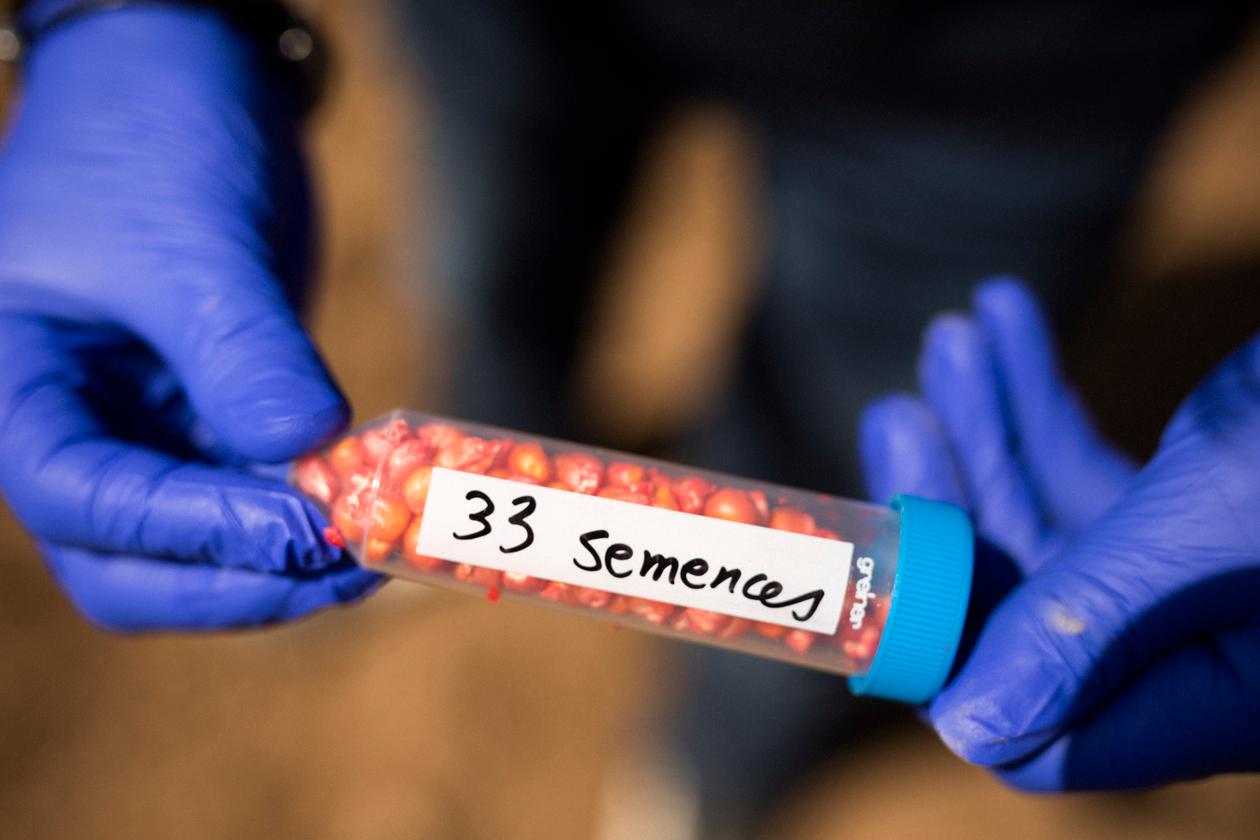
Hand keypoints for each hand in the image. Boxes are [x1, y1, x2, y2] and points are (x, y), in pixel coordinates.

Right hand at [0, 6, 379, 628]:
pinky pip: (259, 486)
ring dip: (294, 553)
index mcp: (19, 389)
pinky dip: (315, 503)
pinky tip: (379, 496)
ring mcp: (146, 428)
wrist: (182, 75)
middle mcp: (74, 428)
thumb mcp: (190, 241)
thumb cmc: (149, 136)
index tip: (309, 525)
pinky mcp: (214, 413)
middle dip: (244, 577)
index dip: (197, 532)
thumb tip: (308, 453)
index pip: (87, 502)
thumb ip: (243, 353)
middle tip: (355, 560)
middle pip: (135, 565)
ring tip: (387, 534)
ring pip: (206, 542)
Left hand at [860, 278, 1259, 789]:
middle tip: (902, 406)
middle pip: (1023, 607)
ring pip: (1053, 525)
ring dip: (992, 426)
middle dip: (956, 498)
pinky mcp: (1208, 514)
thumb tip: (967, 733)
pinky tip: (1008, 319)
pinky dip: (1047, 400)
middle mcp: (1200, 656)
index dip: (940, 649)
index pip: (1035, 725)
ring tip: (956, 336)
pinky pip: (1101, 474)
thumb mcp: (1223, 515)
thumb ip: (1092, 621)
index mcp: (1212, 695)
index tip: (877, 550)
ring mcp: (1201, 586)